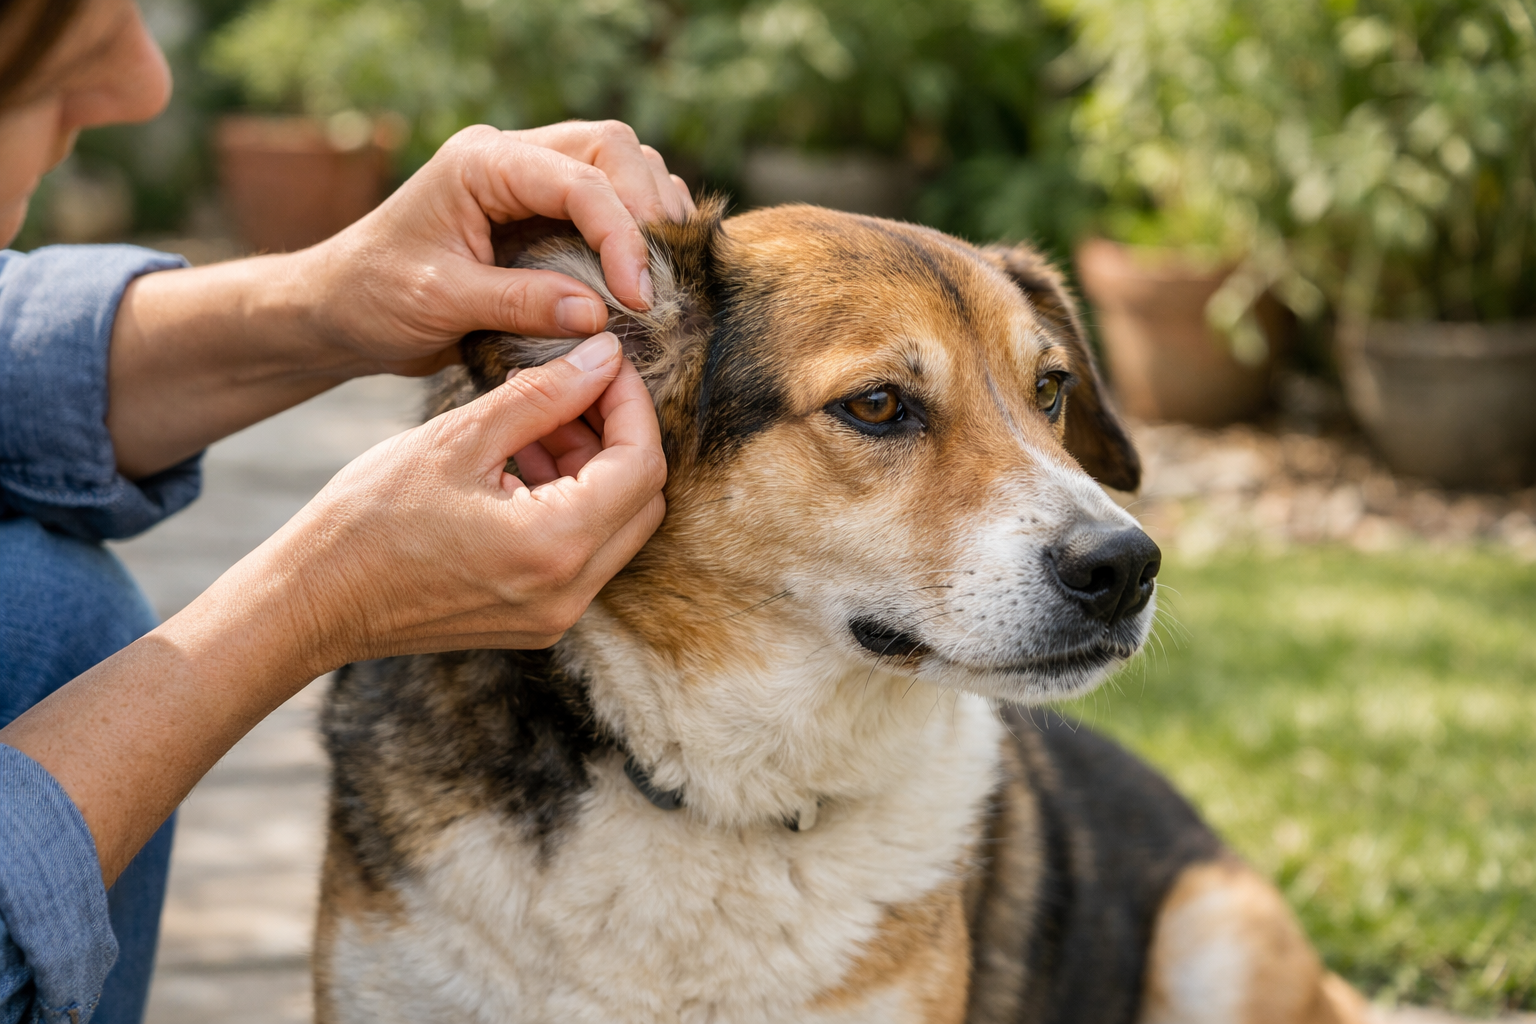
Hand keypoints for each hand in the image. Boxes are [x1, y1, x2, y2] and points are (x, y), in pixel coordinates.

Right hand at [1, 331, 665, 883]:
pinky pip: (584, 554)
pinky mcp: (537, 621)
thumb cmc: (368, 517)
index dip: (631, 402)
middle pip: (642, 498)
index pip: (641, 462)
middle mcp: (570, 592)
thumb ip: (542, 396)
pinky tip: (522, 465)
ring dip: (594, 468)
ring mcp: (556, 615)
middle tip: (575, 388)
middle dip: (618, 434)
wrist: (313, 602)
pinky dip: (571, 503)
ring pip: (617, 526)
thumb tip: (603, 357)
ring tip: (536, 423)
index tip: (605, 361)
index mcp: (555, 546)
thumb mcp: (458, 439)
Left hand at [296, 120, 697, 376]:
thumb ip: (520, 303)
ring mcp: (529, 181)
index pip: (579, 179)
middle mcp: (511, 157)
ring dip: (648, 215)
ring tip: (658, 275)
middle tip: (659, 278)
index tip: (637, 296)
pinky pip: (608, 201)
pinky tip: (641, 274)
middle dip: (646, 209)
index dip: (621, 235)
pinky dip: (635, 231)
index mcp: (482, 162)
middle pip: (613, 149)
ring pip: (620, 167)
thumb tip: (600, 314)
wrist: (340, 310)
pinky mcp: (541, 213)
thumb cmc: (375, 298)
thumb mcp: (442, 303)